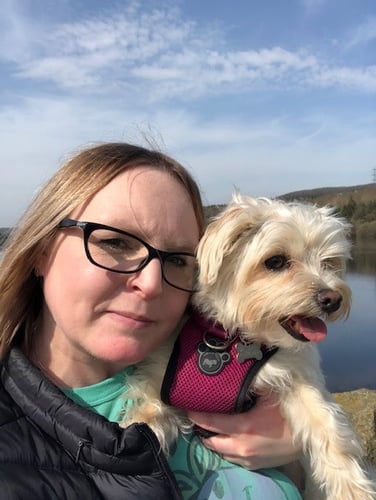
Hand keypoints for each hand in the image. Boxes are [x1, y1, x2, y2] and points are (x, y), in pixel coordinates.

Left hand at [187, 394, 301, 469]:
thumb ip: (250, 385)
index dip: (197, 415)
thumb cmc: (288, 413)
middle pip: (211, 442)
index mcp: (244, 427)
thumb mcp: (269, 394)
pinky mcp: (255, 466)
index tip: (187, 408)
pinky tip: (226, 438)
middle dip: (202, 430)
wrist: (309, 439)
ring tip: (209, 428)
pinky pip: (233, 459)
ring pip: (221, 453)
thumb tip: (234, 370)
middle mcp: (242, 447)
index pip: (211, 423)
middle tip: (196, 417)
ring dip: (214, 441)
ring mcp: (248, 459)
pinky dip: (226, 449)